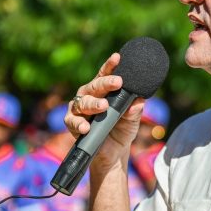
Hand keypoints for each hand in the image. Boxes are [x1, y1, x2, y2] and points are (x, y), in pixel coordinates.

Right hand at [65, 53, 145, 168]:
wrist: (113, 152)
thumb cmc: (122, 129)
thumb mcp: (132, 120)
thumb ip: (135, 110)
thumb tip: (138, 101)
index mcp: (103, 90)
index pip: (106, 75)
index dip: (111, 66)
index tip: (118, 57)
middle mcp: (89, 96)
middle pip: (95, 86)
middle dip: (105, 83)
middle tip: (117, 82)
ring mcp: (79, 109)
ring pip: (82, 102)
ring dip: (93, 103)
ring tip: (104, 106)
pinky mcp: (72, 123)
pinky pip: (72, 121)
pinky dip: (79, 123)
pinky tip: (86, 127)